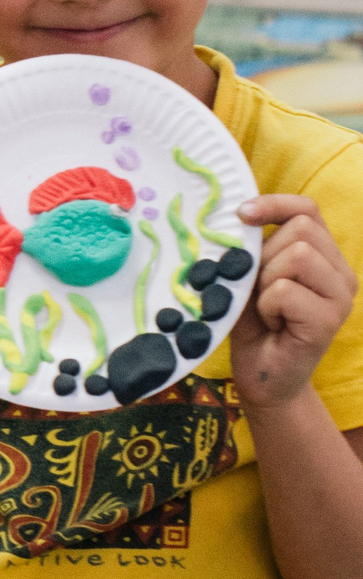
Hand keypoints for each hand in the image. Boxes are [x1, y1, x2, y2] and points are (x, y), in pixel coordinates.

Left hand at [230, 195, 356, 409]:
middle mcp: (341, 272)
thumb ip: (253, 248)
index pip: (308, 209)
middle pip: (299, 230)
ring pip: (296, 255)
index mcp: (324, 255)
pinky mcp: (330, 319)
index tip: (241, 214)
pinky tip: (273, 325)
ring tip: (267, 308)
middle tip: (260, 290)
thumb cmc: (252, 322)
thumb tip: (237, 215)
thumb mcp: (250, 276)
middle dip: (264, 256)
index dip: (274, 204)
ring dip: (265, 281)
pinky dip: (265, 306)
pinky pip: (285, 290)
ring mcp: (342, 296)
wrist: (262, 374)